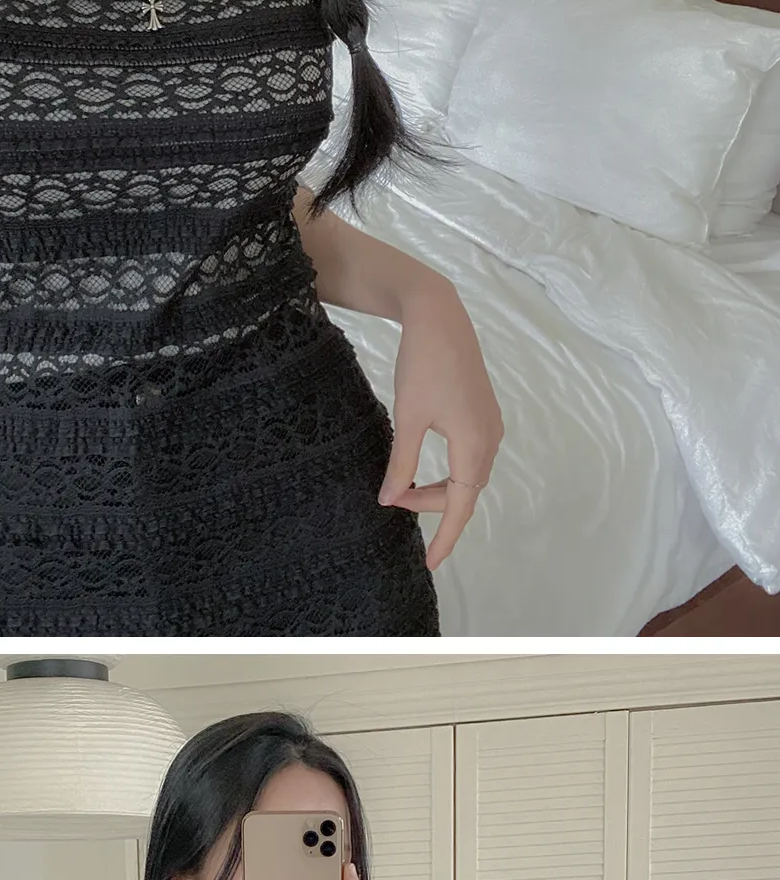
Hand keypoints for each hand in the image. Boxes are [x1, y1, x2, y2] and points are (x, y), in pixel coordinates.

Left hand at [378, 283, 502, 570]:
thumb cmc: (422, 364)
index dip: (445, 537)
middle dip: (431, 505)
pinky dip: (447, 470)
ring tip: (403, 488)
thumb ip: (402, 463)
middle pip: (464, 491)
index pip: (460, 505)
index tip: (431, 563)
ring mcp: (490, 425)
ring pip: (467, 474)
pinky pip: (469, 456)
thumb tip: (389, 500)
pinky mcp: (482, 413)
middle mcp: (490, 439)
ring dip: (438, 488)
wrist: (438, 316)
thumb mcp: (408, 418)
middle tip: (392, 500)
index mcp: (474, 444)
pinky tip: (423, 467)